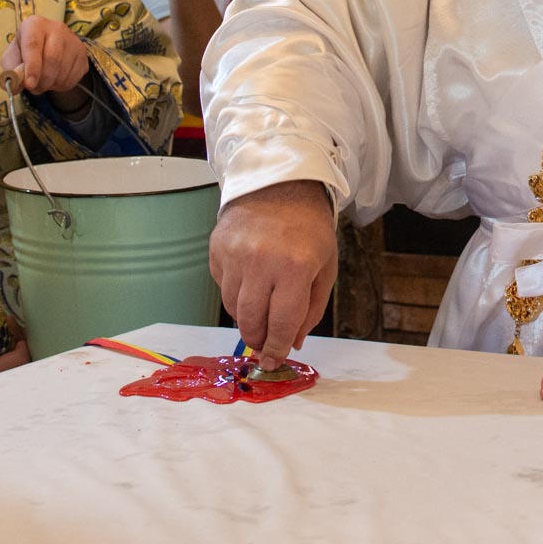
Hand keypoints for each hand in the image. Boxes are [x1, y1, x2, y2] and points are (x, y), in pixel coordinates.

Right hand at [0, 321, 31, 390]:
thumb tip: (13, 325)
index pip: (16, 363)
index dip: (21, 347)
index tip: (17, 334)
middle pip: (16, 375)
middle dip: (20, 357)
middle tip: (16, 341)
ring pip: (7, 380)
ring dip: (13, 364)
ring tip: (8, 348)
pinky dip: (3, 371)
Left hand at [3, 16, 90, 111]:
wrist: (43, 48)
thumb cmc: (24, 53)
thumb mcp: (11, 59)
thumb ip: (11, 72)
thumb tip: (15, 87)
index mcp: (35, 24)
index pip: (34, 45)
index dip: (32, 67)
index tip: (29, 84)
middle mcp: (57, 28)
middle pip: (53, 58)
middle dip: (42, 80)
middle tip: (34, 89)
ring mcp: (73, 40)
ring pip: (64, 70)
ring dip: (51, 85)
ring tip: (42, 83)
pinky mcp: (83, 54)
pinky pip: (74, 77)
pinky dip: (62, 86)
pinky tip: (54, 80)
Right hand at [209, 181, 335, 368]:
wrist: (280, 183)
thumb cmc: (309, 227)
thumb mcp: (325, 266)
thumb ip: (311, 309)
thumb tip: (292, 343)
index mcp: (294, 267)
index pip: (280, 323)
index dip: (276, 347)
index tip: (273, 361)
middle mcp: (261, 261)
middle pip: (250, 320)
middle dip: (258, 339)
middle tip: (264, 345)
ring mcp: (235, 254)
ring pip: (232, 307)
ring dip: (246, 317)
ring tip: (260, 309)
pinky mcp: (217, 248)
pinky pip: (222, 285)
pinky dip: (235, 292)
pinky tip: (249, 280)